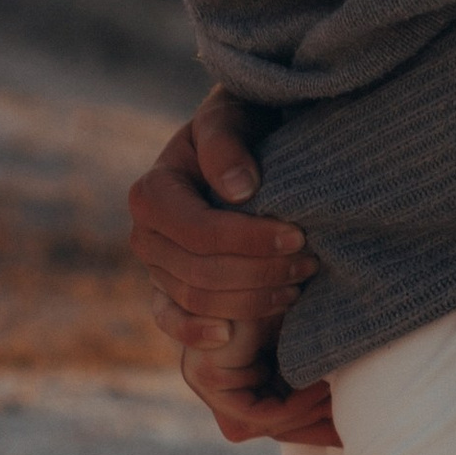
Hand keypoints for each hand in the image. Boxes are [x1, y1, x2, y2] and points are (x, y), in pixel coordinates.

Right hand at [129, 97, 338, 445]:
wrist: (245, 144)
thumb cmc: (243, 126)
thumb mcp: (233, 116)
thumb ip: (226, 143)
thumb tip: (238, 191)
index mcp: (153, 193)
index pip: (199, 232)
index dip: (249, 241)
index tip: (298, 235)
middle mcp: (145, 235)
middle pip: (200, 274)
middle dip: (260, 273)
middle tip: (311, 262)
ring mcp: (156, 269)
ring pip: (200, 301)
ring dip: (253, 299)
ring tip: (299, 283)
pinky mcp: (170, 292)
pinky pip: (173, 323)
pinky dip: (198, 333)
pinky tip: (231, 338)